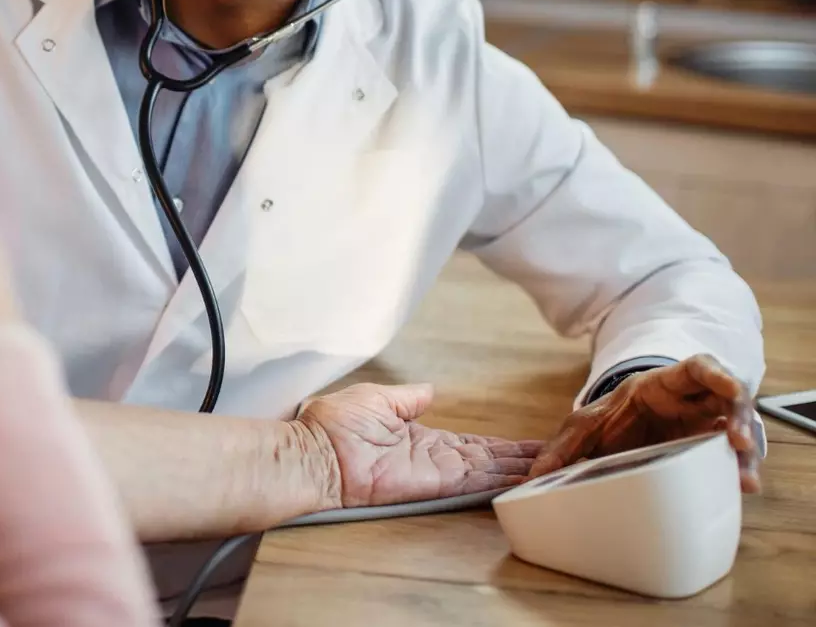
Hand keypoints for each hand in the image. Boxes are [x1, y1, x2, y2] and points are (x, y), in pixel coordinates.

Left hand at [295, 383, 543, 509]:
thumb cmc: (333, 425)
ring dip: (520, 470)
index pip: (472, 444)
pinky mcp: (431, 484)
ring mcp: (435, 474)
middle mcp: (434, 459)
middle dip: (522, 460)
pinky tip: (527, 478)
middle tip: (561, 459)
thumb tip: (429, 390)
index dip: (502, 446)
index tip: (532, 445)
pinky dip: (499, 480)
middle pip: (488, 460)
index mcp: (422, 438)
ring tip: (557, 468)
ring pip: (488, 472)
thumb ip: (408, 399)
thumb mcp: (377, 400)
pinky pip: (472, 481)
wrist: (314, 452)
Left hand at [530, 355, 760, 492]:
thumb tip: (532, 476)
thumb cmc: (614, 420)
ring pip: (740, 430)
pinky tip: (742, 486)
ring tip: (745, 478)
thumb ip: (563, 446)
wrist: (626, 434)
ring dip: (745, 451)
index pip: (698, 367)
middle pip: (730, 397)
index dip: (716, 373)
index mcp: (666, 383)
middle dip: (739, 415)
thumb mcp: (588, 425)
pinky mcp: (714, 450)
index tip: (728, 386)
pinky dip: (738, 470)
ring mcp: (710, 425)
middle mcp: (696, 400)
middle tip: (737, 440)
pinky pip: (732, 458)